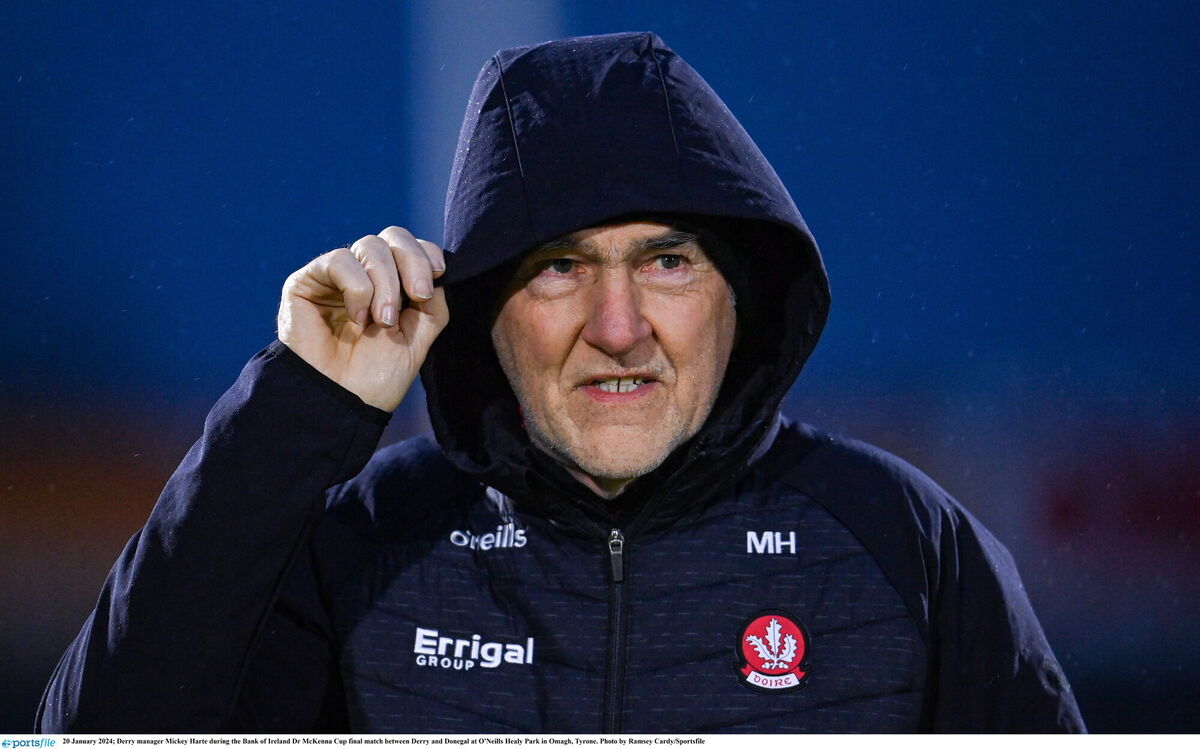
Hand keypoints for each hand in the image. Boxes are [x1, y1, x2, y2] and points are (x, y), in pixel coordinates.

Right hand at [277, 226, 448, 411]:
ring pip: (369, 246)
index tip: (436, 279)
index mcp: (392, 284)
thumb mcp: (420, 336)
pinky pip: (339, 260)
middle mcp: (364, 275)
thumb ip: (433, 301)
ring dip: (386, 283)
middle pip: (393, 236)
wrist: (344, 402)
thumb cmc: (379, 375)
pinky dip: (357, 288)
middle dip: (412, 263)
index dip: (426, 254)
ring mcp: (336, 277)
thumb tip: (435, 269)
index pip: (411, 246)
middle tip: (417, 296)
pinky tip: (357, 319)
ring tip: (383, 321)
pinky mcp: (306, 282)